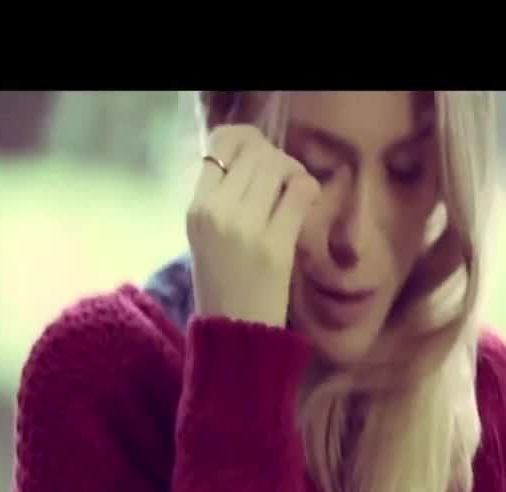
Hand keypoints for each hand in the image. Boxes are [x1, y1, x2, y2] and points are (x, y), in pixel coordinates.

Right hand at [186, 124, 321, 326]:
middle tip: (286, 180)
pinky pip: (300, 192)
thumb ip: (222, 198)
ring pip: (277, 166)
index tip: (261, 162)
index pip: (220, 147)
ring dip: (294, 172)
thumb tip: (255, 157)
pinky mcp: (275, 244)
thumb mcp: (206, 235)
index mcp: (196, 208)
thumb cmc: (224, 284)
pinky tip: (306, 203)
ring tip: (295, 192)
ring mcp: (245, 227)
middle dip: (277, 159)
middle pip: (255, 153)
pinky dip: (309, 189)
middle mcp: (216, 211)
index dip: (246, 145)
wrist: (235, 332)